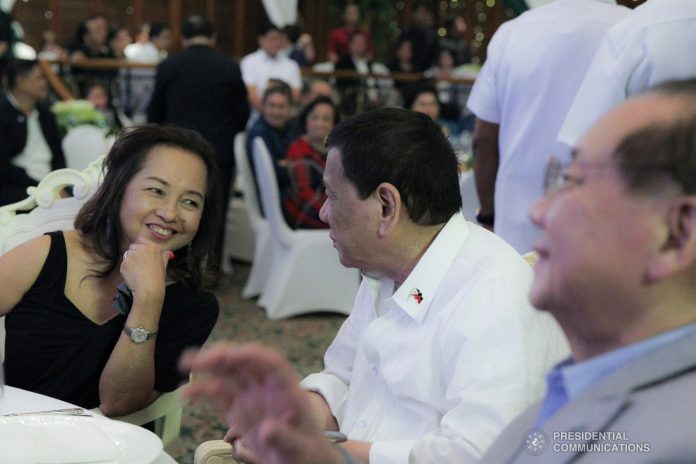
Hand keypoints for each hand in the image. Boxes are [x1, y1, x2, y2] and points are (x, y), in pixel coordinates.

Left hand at [120, 238, 172, 303]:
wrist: (149, 289)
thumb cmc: (158, 277)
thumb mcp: (164, 264)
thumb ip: (165, 256)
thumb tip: (169, 253)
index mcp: (153, 247)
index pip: (141, 239)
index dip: (140, 245)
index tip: (142, 253)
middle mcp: (141, 248)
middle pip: (133, 246)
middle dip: (134, 253)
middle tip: (139, 263)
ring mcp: (132, 255)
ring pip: (127, 254)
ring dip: (130, 260)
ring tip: (136, 270)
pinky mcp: (124, 262)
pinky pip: (124, 263)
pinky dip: (126, 268)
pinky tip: (132, 275)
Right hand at [180, 343, 333, 463]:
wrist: (299, 460)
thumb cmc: (305, 451)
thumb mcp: (298, 448)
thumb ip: (284, 438)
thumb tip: (267, 428)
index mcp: (287, 389)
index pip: (272, 363)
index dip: (252, 355)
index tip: (232, 354)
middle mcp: (267, 387)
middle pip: (246, 362)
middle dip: (224, 356)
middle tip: (200, 359)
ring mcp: (250, 396)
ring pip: (229, 373)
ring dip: (208, 365)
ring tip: (184, 364)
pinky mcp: (237, 409)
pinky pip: (218, 394)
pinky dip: (202, 390)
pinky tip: (185, 393)